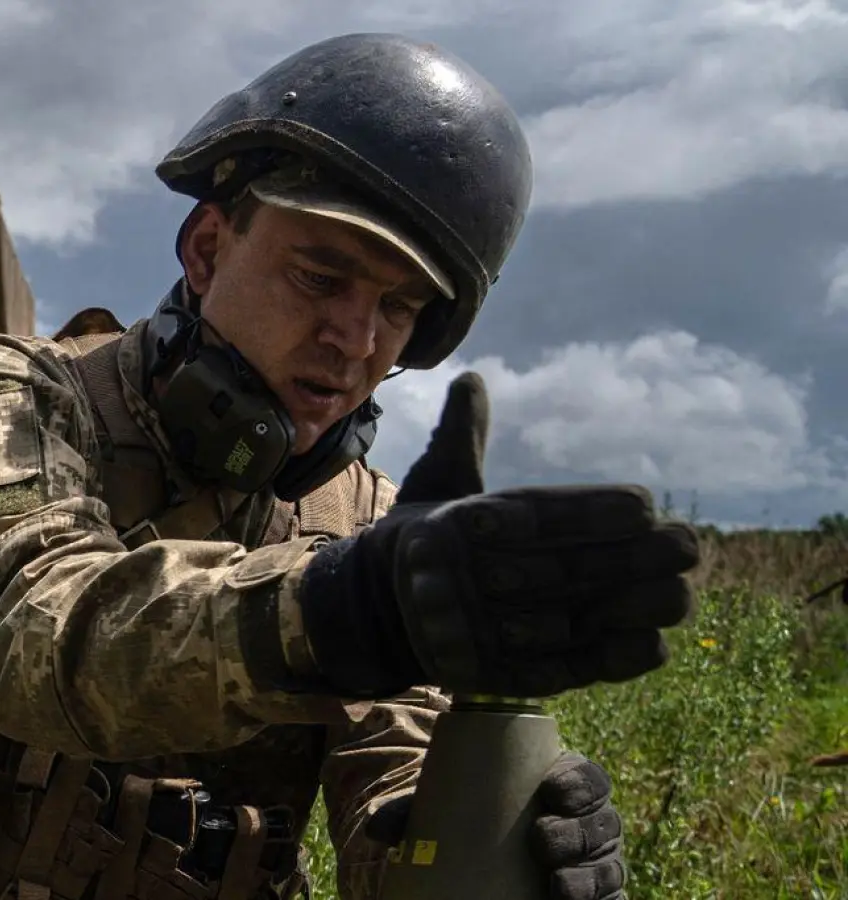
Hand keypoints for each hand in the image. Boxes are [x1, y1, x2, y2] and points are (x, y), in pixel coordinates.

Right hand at [298, 371, 700, 697]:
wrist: (383, 611)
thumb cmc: (432, 540)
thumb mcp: (437, 483)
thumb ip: (464, 437)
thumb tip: (473, 378)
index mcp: (451, 527)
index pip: (532, 516)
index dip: (592, 511)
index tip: (647, 504)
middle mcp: (462, 581)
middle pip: (559, 571)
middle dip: (630, 560)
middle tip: (687, 546)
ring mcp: (478, 633)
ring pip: (568, 622)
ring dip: (630, 610)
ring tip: (682, 592)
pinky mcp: (494, 676)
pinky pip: (561, 671)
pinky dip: (608, 660)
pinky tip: (654, 641)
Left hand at [362, 751, 626, 899]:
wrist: (481, 864)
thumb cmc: (469, 824)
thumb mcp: (445, 810)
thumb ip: (412, 813)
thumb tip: (376, 828)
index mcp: (562, 786)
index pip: (587, 776)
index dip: (579, 780)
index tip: (550, 787)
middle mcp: (588, 823)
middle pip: (602, 823)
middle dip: (579, 830)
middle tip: (542, 838)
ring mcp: (595, 863)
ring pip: (609, 867)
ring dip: (590, 874)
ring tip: (558, 883)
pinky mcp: (595, 897)